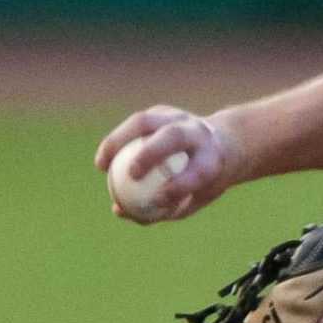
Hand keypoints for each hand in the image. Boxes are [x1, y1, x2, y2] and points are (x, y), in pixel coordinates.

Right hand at [95, 105, 237, 223]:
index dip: (179, 186)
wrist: (221, 146)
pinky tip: (102, 160)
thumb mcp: (192, 201)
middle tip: (131, 174)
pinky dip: (116, 140)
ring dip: (120, 140)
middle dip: (150, 153)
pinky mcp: (163, 111)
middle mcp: (198, 133)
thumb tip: (119, 211)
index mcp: (214, 159)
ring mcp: (179, 117)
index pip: (199, 171)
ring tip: (102, 165)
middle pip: (173, 136)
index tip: (156, 201)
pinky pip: (134, 124)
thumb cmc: (202, 184)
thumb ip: (159, 209)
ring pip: (146, 121)